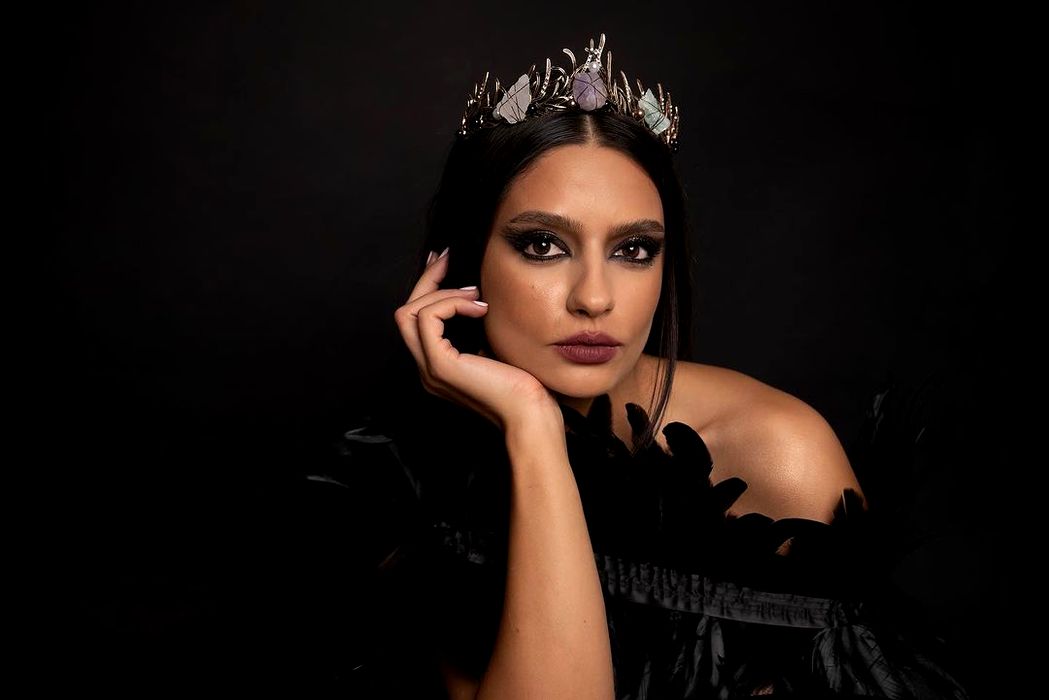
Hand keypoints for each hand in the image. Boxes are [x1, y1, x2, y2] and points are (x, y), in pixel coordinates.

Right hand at [393, 249, 560, 429]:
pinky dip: (451, 303)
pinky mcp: (441, 366)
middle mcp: (426, 368)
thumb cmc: (522, 385)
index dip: (427, 286)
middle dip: (426, 280)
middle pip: (405, 312)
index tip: (445, 262)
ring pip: (409, 313)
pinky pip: (429, 318)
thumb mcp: (493, 345)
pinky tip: (479, 306)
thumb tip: (475, 292)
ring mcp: (430, 369)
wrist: (531, 414)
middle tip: (449, 259)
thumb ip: (476, 326)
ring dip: (440, 293)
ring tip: (474, 294)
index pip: (415, 319)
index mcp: (437, 365)